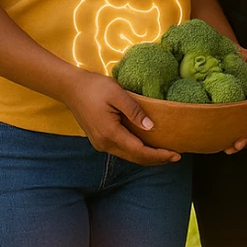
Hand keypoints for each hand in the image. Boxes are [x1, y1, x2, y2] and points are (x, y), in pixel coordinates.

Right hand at [64, 71, 182, 165]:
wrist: (70, 88)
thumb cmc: (94, 87)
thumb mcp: (117, 94)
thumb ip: (134, 111)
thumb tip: (151, 127)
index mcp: (110, 133)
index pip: (139, 151)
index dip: (159, 155)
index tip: (176, 154)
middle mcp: (104, 144)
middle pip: (135, 158)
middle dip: (156, 159)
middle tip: (176, 155)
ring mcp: (100, 143)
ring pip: (128, 156)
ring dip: (146, 156)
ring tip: (164, 152)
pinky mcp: (99, 140)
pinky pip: (121, 150)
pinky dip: (136, 151)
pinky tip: (146, 146)